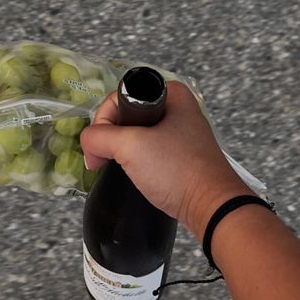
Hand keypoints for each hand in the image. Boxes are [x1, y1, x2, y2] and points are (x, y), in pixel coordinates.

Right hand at [80, 81, 250, 240]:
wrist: (211, 206)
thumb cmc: (175, 169)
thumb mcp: (130, 147)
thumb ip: (98, 137)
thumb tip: (88, 145)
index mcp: (170, 93)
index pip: (119, 97)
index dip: (103, 120)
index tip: (100, 147)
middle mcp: (177, 107)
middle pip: (126, 115)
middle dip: (110, 137)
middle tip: (102, 161)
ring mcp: (180, 132)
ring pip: (135, 134)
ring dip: (121, 151)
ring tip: (116, 169)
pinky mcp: (181, 154)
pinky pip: (148, 150)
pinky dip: (135, 161)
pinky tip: (134, 175)